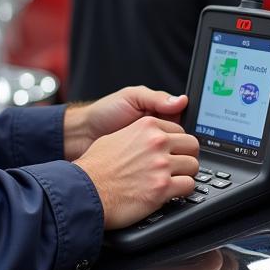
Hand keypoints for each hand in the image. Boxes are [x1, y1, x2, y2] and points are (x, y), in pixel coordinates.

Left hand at [63, 86, 187, 160]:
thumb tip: (182, 101)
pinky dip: (163, 172)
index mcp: (159, 116)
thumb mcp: (131, 98)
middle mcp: (158, 135)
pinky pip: (160, 171)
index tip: (186, 135)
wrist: (82, 135)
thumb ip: (156, 98)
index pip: (183, 124)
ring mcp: (152, 153)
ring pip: (174, 159)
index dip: (186, 129)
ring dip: (173, 161)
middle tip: (176, 150)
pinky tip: (160, 171)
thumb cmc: (104, 113)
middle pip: (182, 144)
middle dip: (181, 147)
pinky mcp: (144, 168)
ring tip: (167, 161)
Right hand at [73, 116, 198, 229]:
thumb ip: (138, 133)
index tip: (176, 152)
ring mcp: (161, 165)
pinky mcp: (162, 187)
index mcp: (147, 126)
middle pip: (192, 145)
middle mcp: (157, 142)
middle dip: (187, 157)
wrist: (85, 190)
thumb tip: (151, 136)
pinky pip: (189, 186)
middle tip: (179, 166)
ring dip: (185, 175)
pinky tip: (172, 193)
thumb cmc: (95, 166)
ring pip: (194, 166)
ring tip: (175, 180)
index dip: (178, 143)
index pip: (179, 130)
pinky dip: (182, 191)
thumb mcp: (115, 136)